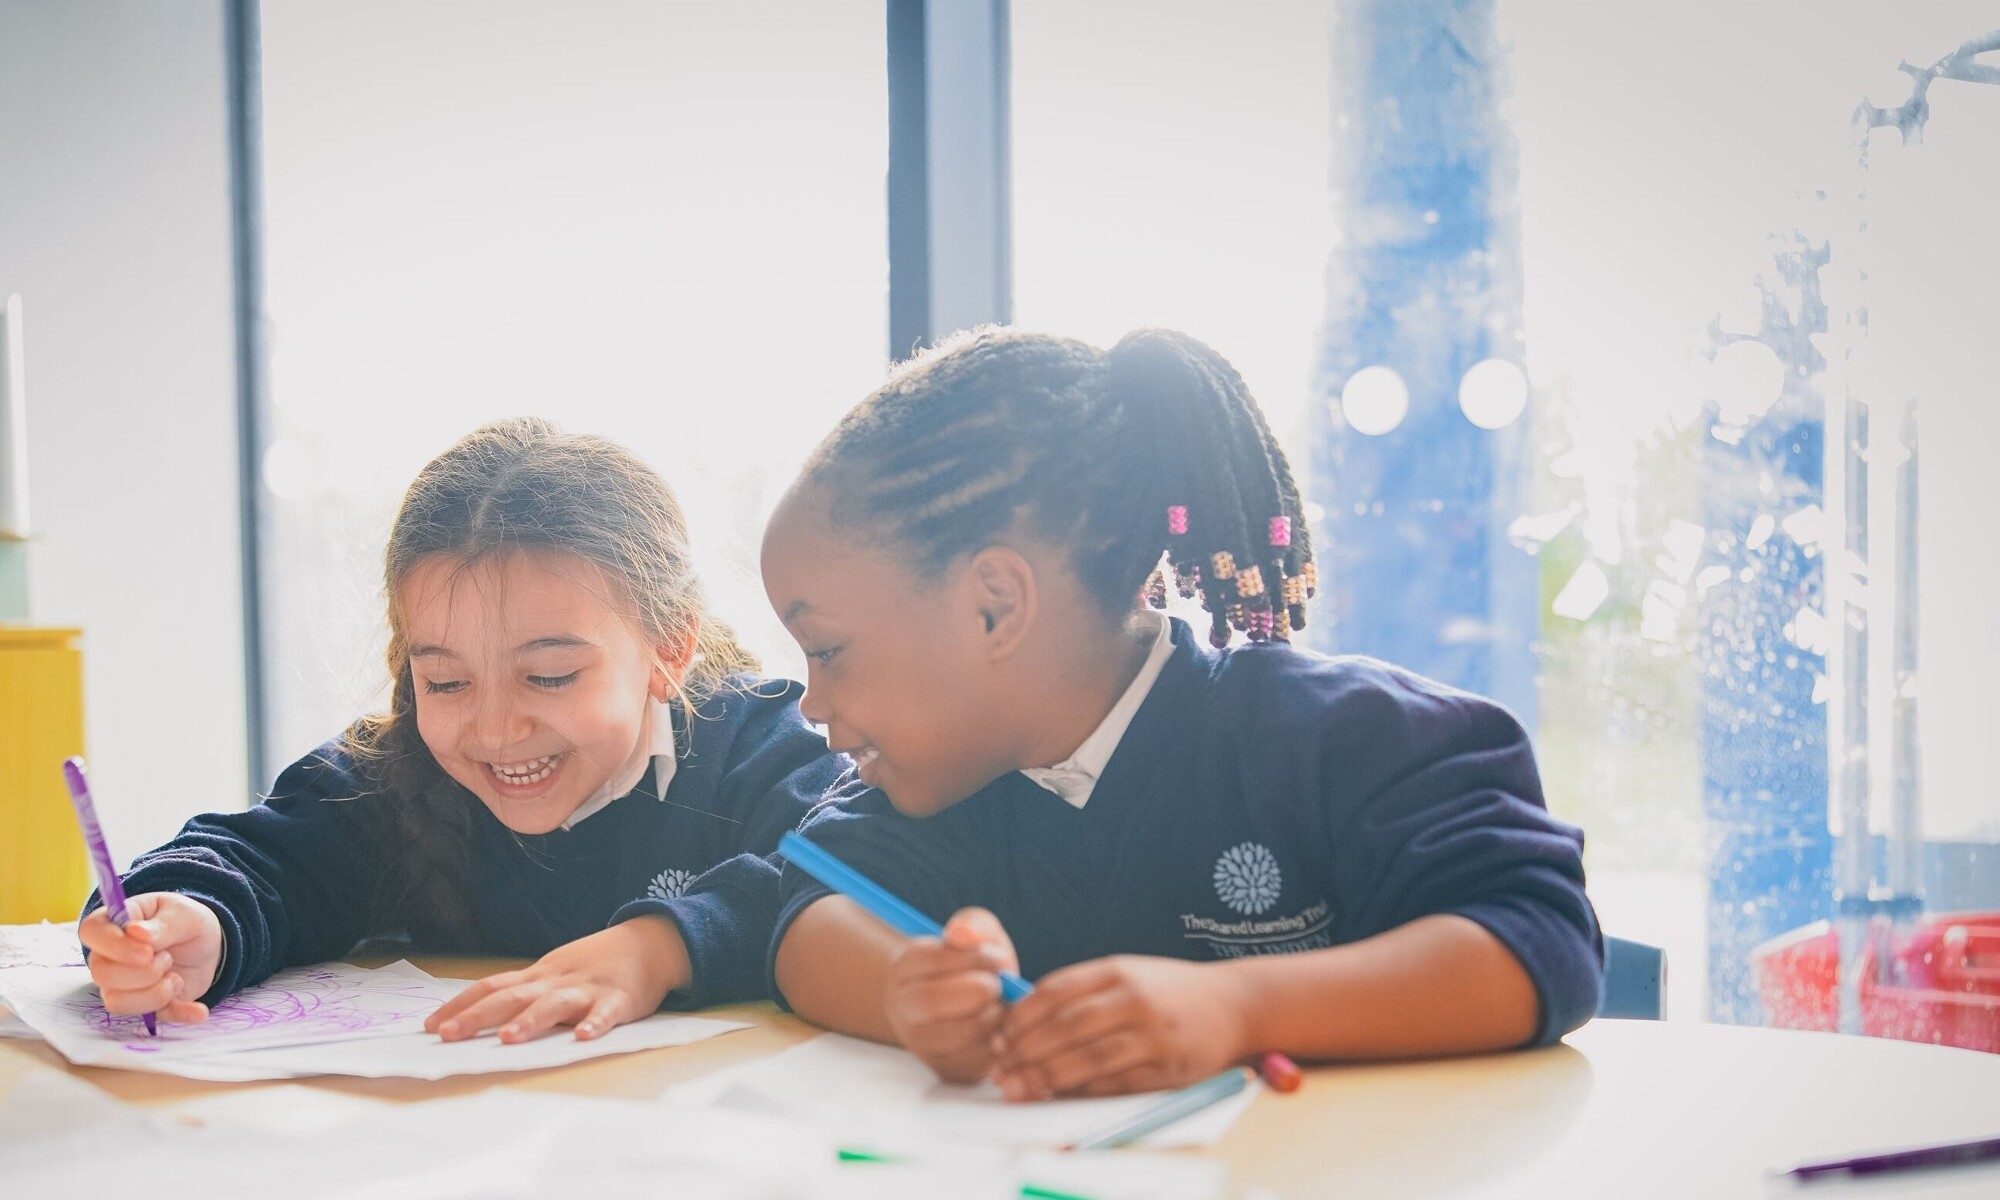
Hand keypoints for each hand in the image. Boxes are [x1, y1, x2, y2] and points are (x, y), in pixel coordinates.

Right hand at [78, 893, 223, 1024]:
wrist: (205, 945)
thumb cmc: (184, 922)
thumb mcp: (183, 914)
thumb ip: (162, 925)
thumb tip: (136, 932)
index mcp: (112, 923)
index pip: (91, 931)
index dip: (115, 945)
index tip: (147, 952)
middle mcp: (107, 957)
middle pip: (102, 974)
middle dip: (145, 971)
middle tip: (168, 958)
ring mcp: (120, 985)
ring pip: (117, 1002)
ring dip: (157, 992)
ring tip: (176, 976)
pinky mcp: (143, 1005)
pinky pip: (149, 1019)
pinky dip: (178, 1014)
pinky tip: (198, 1011)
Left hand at [424, 915, 689, 1043]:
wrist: (648, 943)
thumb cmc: (595, 964)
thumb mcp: (555, 972)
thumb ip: (524, 993)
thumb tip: (476, 1016)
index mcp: (538, 976)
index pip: (490, 987)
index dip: (459, 1005)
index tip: (429, 1026)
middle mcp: (556, 981)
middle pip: (512, 997)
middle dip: (477, 1016)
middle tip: (448, 1035)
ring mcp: (587, 989)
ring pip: (554, 1005)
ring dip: (530, 1021)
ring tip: (508, 1039)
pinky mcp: (619, 999)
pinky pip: (606, 1013)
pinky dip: (594, 1024)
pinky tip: (583, 1037)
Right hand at [886, 907, 1018, 1083]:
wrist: (969, 1005)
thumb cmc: (972, 964)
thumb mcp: (974, 934)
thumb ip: (971, 926)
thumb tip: (963, 935)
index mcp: (902, 968)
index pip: (929, 961)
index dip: (971, 959)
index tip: (995, 959)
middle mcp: (901, 1007)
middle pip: (929, 1002)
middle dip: (976, 991)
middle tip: (998, 986)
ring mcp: (919, 1042)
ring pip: (956, 1036)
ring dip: (991, 1018)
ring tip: (1000, 1006)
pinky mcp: (945, 1068)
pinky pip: (974, 1060)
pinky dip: (997, 1042)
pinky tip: (1000, 1027)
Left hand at [992, 955, 1252, 1099]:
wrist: (1234, 1005)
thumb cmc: (1169, 991)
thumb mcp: (1127, 974)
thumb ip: (1082, 991)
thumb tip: (1024, 1018)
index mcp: (1118, 970)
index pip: (1056, 991)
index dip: (1020, 1016)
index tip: (998, 1035)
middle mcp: (1134, 999)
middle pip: (1066, 1027)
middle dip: (1025, 1051)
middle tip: (1000, 1068)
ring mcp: (1152, 1035)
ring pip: (1087, 1059)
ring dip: (1046, 1077)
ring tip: (1020, 1086)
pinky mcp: (1166, 1069)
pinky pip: (1115, 1084)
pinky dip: (1082, 1091)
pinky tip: (1060, 1094)